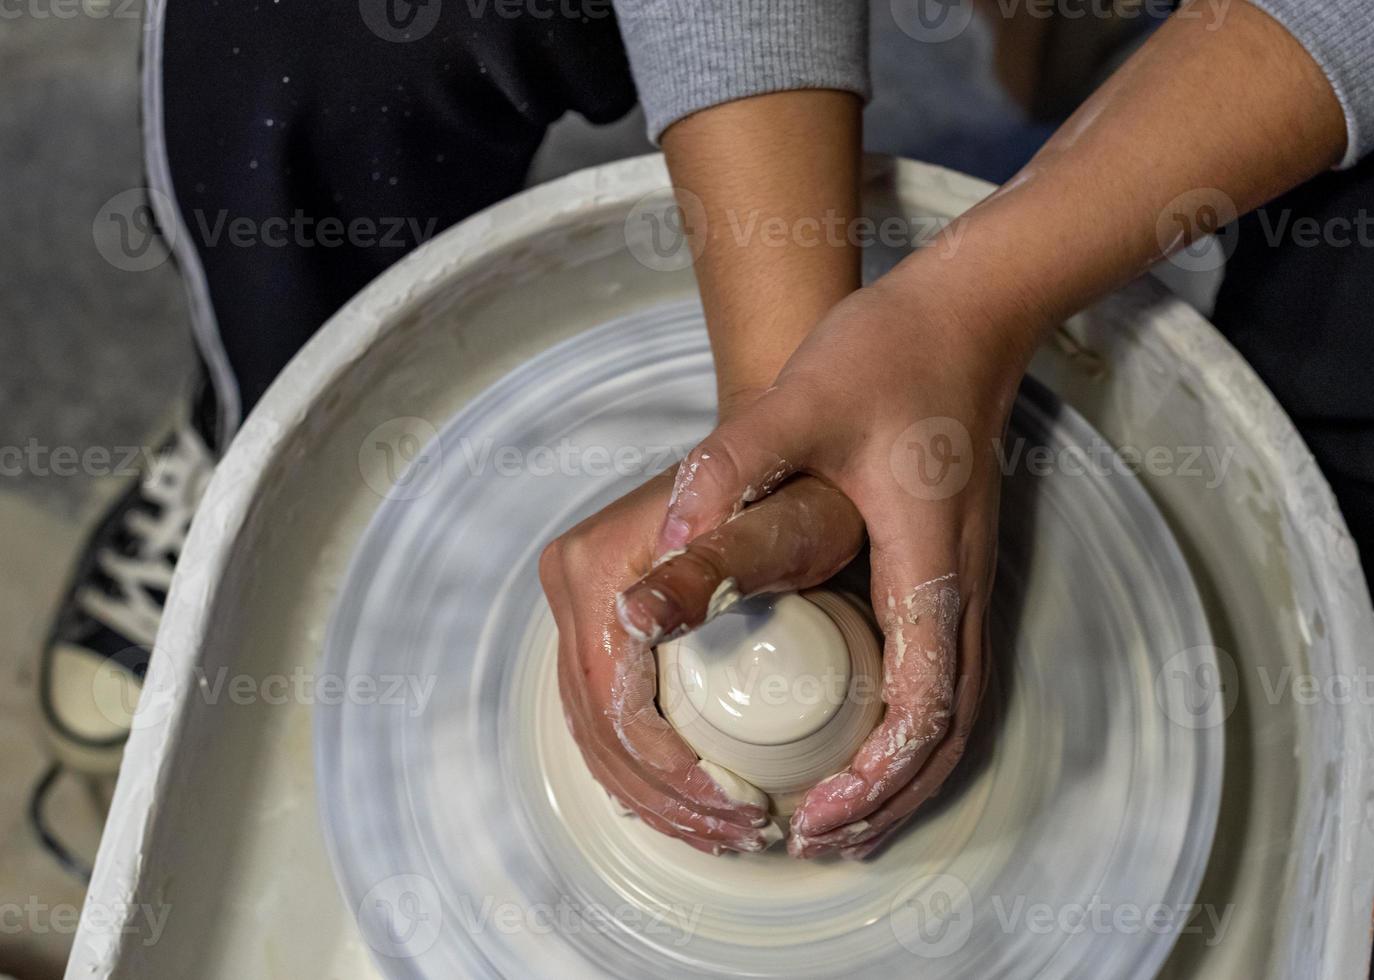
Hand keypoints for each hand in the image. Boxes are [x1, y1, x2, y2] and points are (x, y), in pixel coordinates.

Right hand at [540, 468, 863, 854]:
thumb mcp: (775, 525)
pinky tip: (692, 803)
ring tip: (725, 834)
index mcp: (596, 565)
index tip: (742, 809)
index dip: (674, 774)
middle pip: (598, 727)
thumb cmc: (797, 490)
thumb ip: (709, 566)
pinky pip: (602, 715)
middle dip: (668, 799)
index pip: (619, 704)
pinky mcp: (594, 620)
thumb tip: (631, 621)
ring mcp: (576, 602)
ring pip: (593, 732)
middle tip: (743, 835)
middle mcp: (571, 582)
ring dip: (654, 796)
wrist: (783, 452)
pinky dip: (642, 770)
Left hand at [619, 273, 1040, 857]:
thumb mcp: (802, 396)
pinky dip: (910, 734)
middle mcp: (957, 586)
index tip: (815, 818)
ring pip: (955, 714)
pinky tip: (866, 744)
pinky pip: (945, 677)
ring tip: (843, 823)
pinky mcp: (949, 569)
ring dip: (902, 778)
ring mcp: (962, 581)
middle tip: (820, 844)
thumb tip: (669, 531)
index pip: (921, 704)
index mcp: (927, 561)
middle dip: (886, 801)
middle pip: (947, 733)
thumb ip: (733, 462)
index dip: (872, 776)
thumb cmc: (889, 351)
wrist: (960, 313)